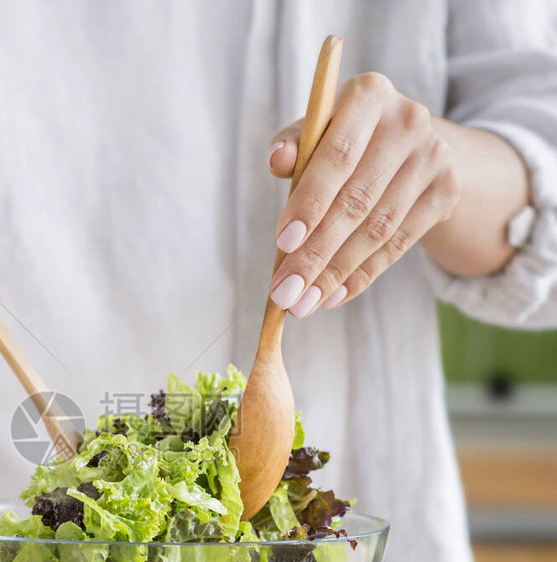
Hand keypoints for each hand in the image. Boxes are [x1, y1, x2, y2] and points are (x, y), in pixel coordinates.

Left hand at [267, 73, 460, 316]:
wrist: (411, 145)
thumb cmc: (346, 141)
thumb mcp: (318, 133)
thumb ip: (295, 147)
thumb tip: (278, 160)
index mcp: (368, 95)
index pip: (337, 156)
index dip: (309, 202)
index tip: (282, 243)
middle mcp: (408, 121)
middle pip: (356, 201)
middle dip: (315, 254)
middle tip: (284, 293)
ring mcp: (433, 157)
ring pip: (376, 230)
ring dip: (334, 274)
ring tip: (302, 304)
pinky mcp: (446, 191)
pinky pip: (397, 244)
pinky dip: (362, 275)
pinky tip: (333, 296)